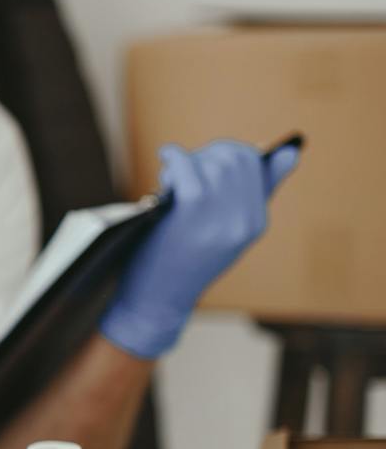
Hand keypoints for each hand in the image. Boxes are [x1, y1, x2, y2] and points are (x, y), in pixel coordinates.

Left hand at [100, 139, 299, 359]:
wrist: (158, 296)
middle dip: (209, 153)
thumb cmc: (185, 258)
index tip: (208, 159)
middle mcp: (245, 219)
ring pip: (213, 162)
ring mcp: (221, 216)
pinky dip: (176, 156)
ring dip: (188, 160)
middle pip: (235, 157)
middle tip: (186, 166)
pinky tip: (167, 156)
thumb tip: (290, 152)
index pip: (256, 164)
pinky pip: (189, 167)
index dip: (228, 153)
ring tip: (170, 178)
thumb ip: (251, 194)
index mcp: (256, 222)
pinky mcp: (192, 213)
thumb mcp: (226, 228)